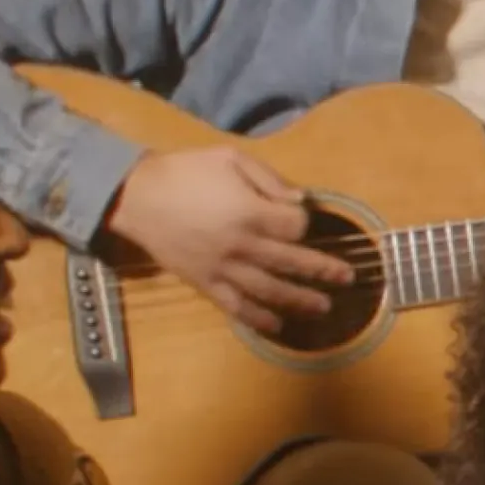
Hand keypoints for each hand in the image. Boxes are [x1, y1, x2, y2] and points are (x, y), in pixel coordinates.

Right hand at [108, 147, 351, 334]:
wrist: (137, 196)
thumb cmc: (185, 172)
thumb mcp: (230, 158)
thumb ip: (270, 179)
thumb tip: (302, 200)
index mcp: (251, 213)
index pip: (296, 227)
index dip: (304, 223)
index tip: (300, 220)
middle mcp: (243, 245)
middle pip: (293, 262)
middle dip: (324, 270)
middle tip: (348, 277)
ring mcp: (224, 268)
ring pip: (271, 290)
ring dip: (300, 300)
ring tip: (323, 306)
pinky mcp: (205, 283)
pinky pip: (236, 306)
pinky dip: (259, 319)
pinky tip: (278, 325)